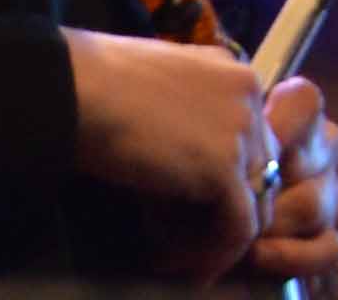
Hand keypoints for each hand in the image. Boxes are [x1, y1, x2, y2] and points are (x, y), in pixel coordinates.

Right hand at [68, 35, 337, 282]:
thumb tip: (182, 167)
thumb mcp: (157, 91)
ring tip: (177, 257)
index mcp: (232, 72)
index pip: (251, 137)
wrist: (77, 89)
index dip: (225, 179)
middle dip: (227, 209)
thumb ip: (185, 117)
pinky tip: (181, 266)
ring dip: (219, 236)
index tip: (192, 210)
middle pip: (260, 169)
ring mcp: (242, 130)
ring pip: (256, 202)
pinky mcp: (226, 167)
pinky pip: (240, 227)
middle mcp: (248, 95)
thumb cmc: (95, 87)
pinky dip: (215, 254)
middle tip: (186, 240)